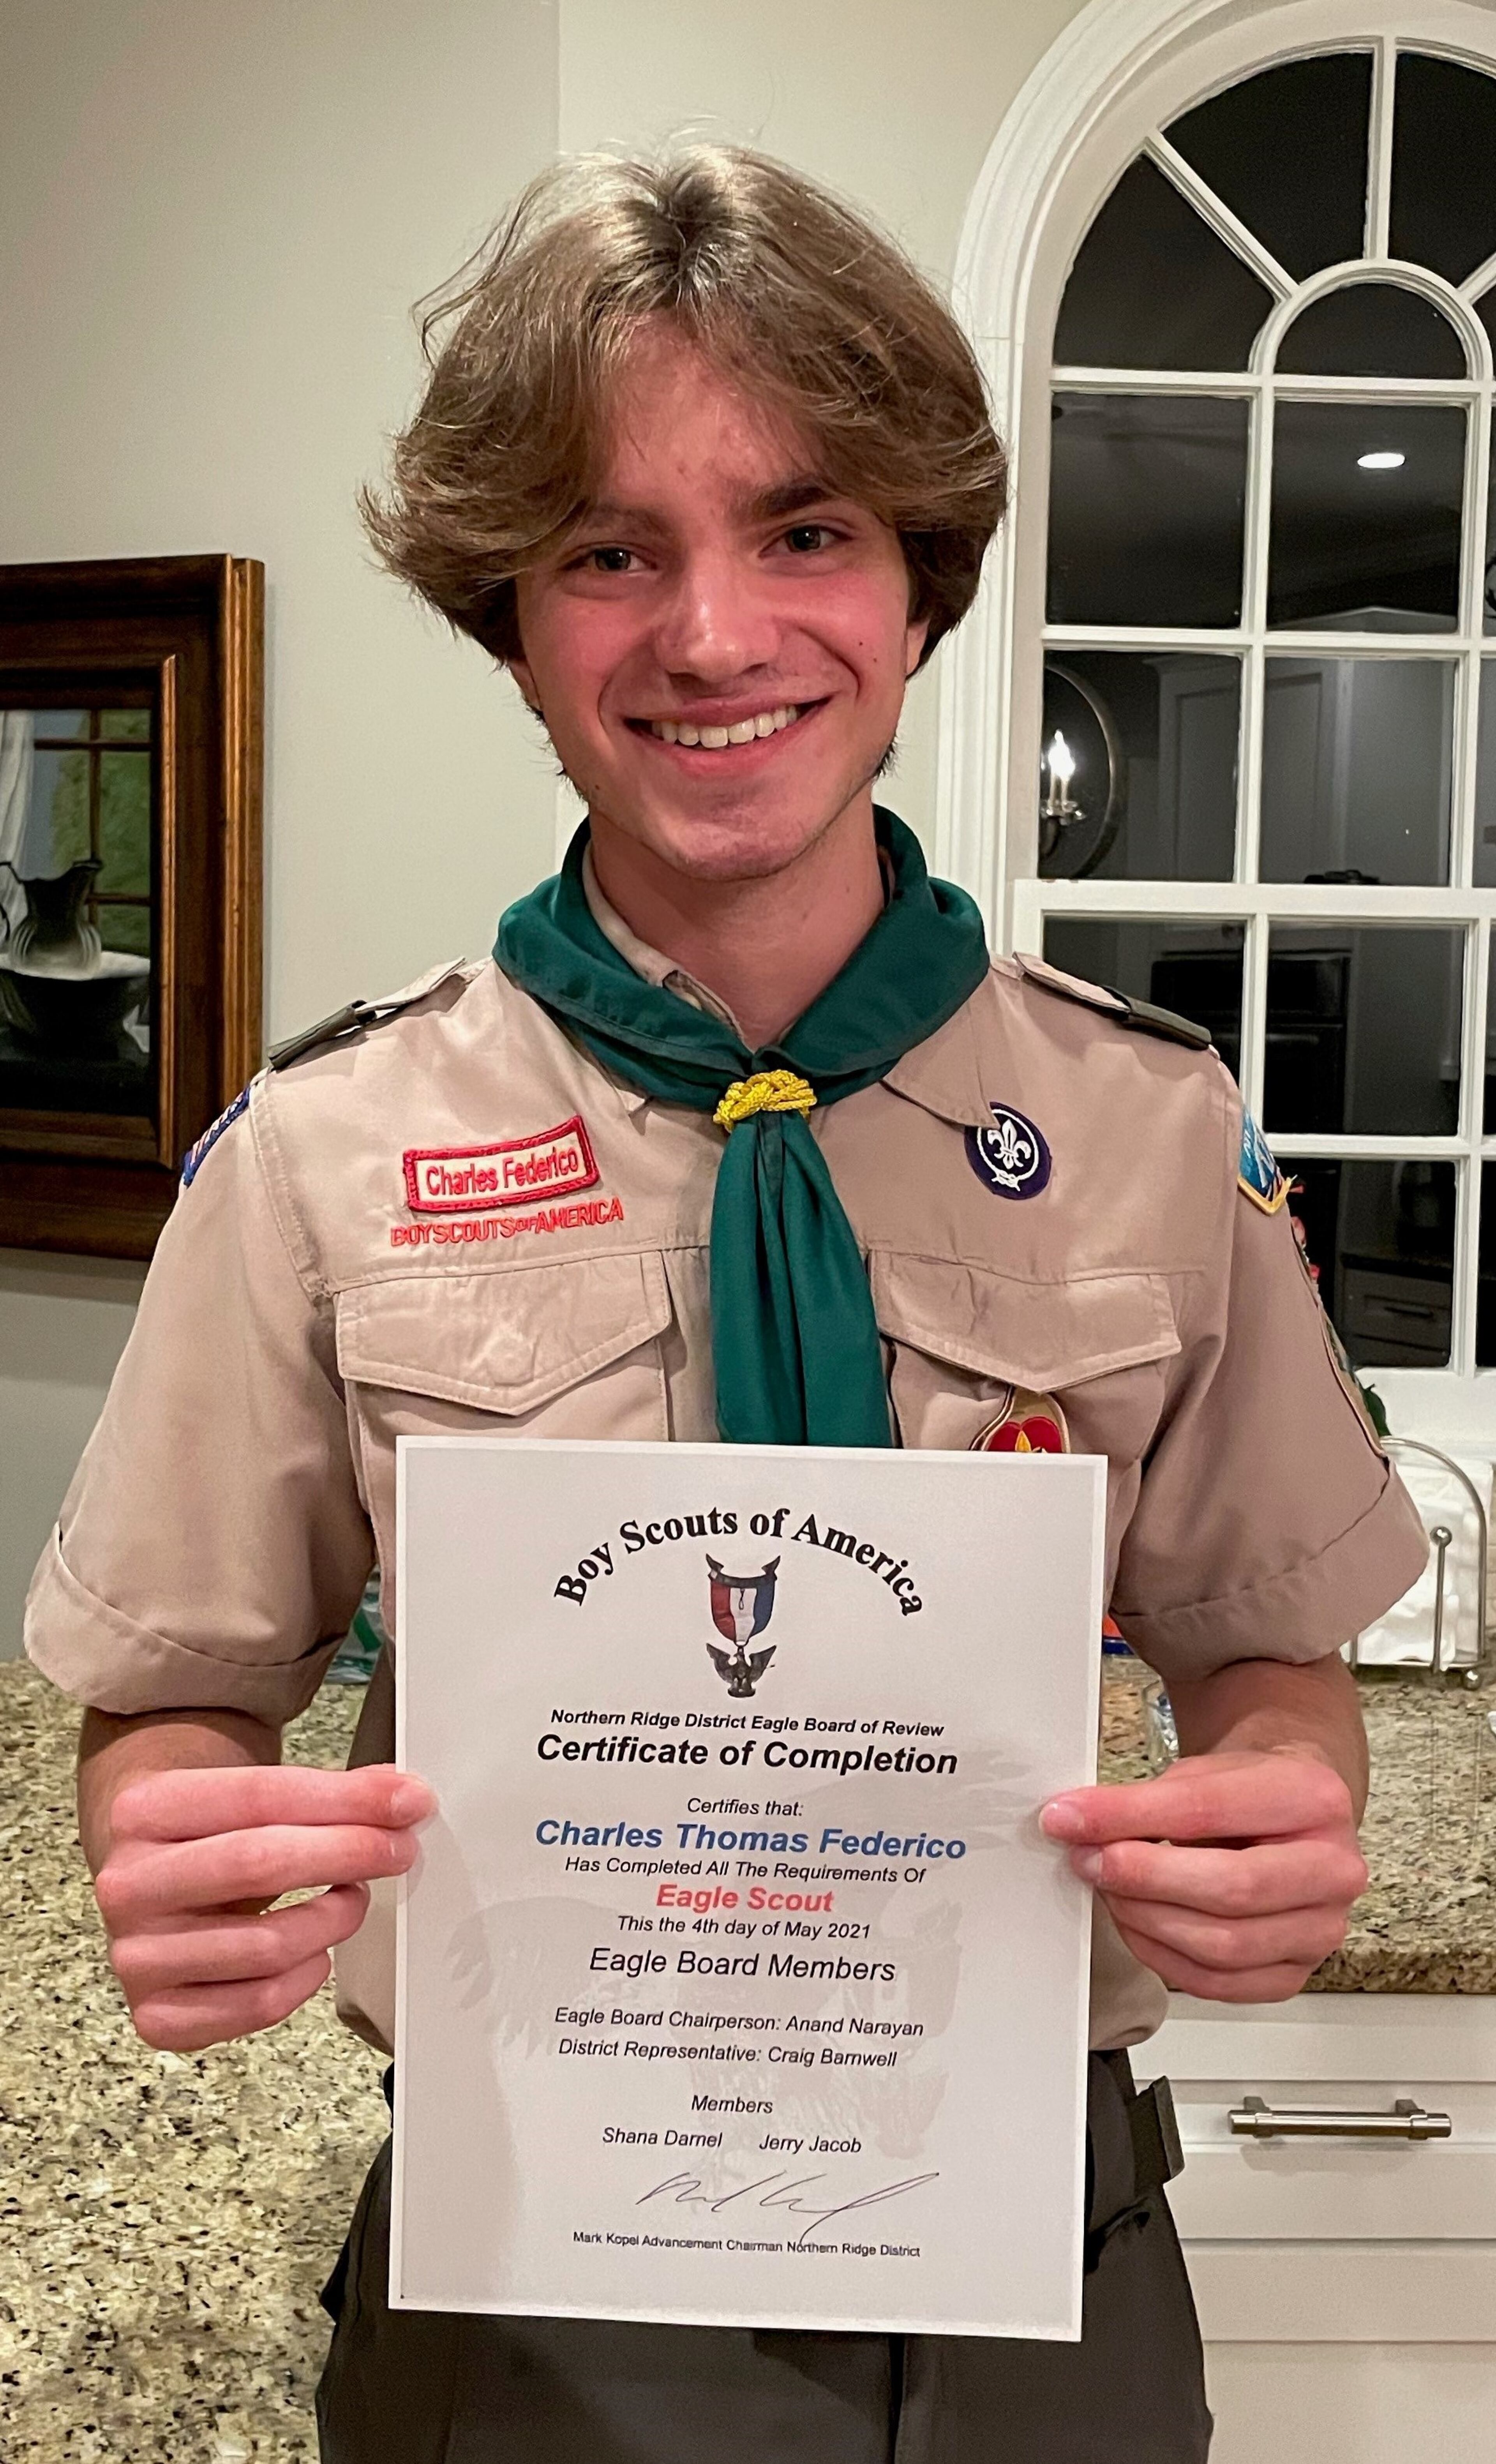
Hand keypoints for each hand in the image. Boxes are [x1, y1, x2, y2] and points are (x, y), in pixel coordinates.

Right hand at [94, 1762, 435, 2051]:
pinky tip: (316, 1952)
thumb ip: (324, 1794)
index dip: (345, 1801)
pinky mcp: (158, 2016)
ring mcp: (138, 1956)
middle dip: (347, 1853)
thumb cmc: (210, 1836)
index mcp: (146, 1810)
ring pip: (267, 1945)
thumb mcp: (248, 1796)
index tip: (407, 1802)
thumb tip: (402, 1799)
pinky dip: (305, 1979)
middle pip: (258, 1863)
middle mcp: (130, 1885)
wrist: (150, 1882)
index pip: (259, 1797)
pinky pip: (257, 2005)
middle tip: (398, 1851)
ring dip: (334, 1920)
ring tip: (352, 1899)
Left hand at [1040, 1749, 1366, 2001]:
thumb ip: (1143, 1801)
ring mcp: (1320, 1930)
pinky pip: (1218, 1983)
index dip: (1129, 1817)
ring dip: (1147, 1920)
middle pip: (1229, 1889)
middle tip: (1089, 1861)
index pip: (1209, 1811)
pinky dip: (1163, 1957)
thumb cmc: (1247, 1792)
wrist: (1289, 1815)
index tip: (1070, 1816)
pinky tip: (1136, 1925)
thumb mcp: (1199, 1774)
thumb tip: (1073, 1822)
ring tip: (1109, 1890)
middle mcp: (1334, 1870)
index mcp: (1315, 1799)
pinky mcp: (1293, 1974)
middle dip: (1142, 1878)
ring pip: (1223, 1945)